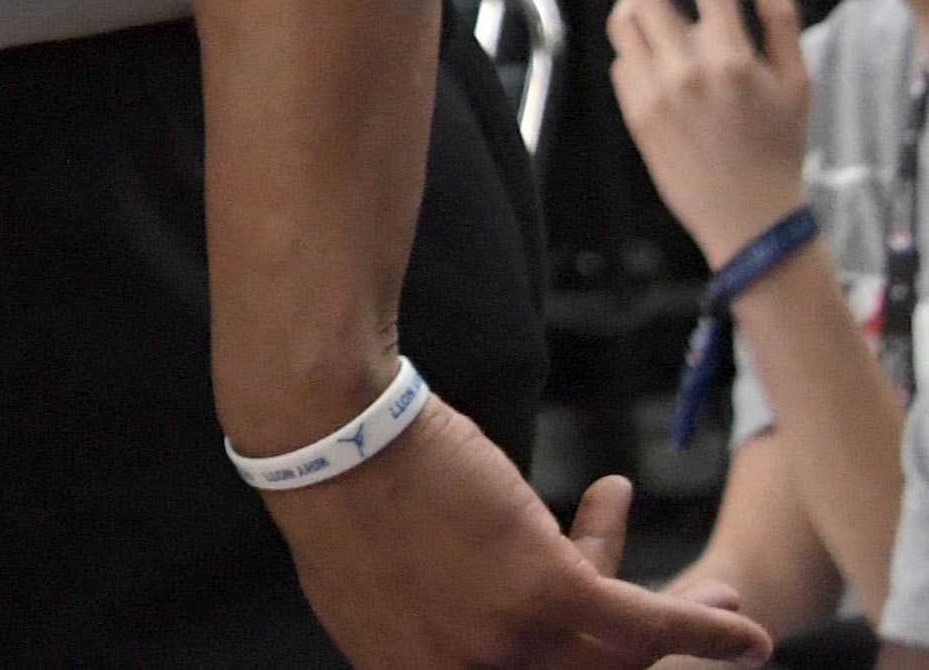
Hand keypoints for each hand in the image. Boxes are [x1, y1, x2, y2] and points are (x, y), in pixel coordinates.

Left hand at [258, 409, 763, 665]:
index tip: (597, 652)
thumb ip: (420, 614)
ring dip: (681, 625)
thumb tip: (459, 613)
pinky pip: (645, 621)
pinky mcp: (546, 587)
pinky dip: (703, 627)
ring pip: (618, 648)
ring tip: (720, 595)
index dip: (563, 660)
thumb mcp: (371, 572)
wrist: (327, 424)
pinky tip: (742, 631)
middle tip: (674, 629)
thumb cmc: (338, 477)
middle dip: (635, 655)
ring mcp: (507, 638)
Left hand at [609, 0, 812, 264]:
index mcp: (731, 57)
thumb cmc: (778, 147)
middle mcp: (685, 68)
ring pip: (623, 22)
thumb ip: (781, 21)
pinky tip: (649, 48)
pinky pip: (620, 59)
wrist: (747, 215)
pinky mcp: (631, 110)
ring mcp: (652, 90)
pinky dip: (630, 45)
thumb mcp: (798, 84)